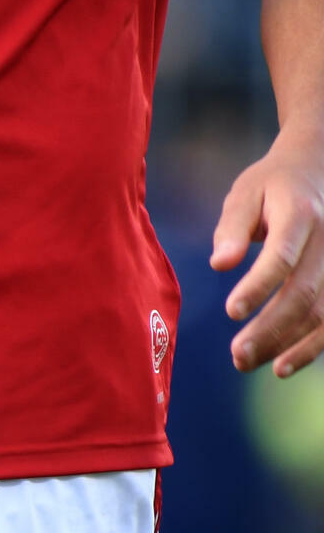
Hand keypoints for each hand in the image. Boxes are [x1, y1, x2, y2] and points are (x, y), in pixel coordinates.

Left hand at [213, 140, 323, 376]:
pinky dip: (312, 346)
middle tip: (236, 356)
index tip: (231, 311)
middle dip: (270, 328)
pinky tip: (283, 365)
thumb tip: (220, 263)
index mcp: (301, 214)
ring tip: (247, 363)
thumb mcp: (246, 194)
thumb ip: (232, 228)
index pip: (282, 255)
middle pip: (304, 292)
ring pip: (323, 312)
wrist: (319, 167)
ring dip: (288, 344)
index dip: (259, 285)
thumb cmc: (272, 185)